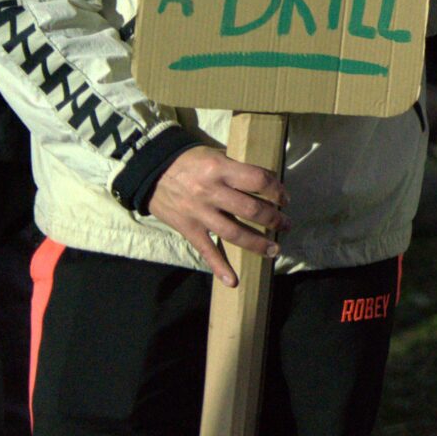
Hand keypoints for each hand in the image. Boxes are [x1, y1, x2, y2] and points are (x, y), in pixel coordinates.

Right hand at [148, 146, 286, 285]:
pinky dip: (219, 267)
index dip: (277, 191)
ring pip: (234, 233)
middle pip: (251, 210)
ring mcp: (199, 213)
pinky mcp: (188, 228)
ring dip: (258, 244)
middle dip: (274, 219)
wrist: (149, 170)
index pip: (258, 181)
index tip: (284, 199)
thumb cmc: (187, 160)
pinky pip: (206, 250)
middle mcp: (211, 192)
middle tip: (286, 224)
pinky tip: (232, 281)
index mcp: (220, 169)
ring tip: (275, 249)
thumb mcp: (215, 154)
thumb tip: (266, 181)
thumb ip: (237, 168)